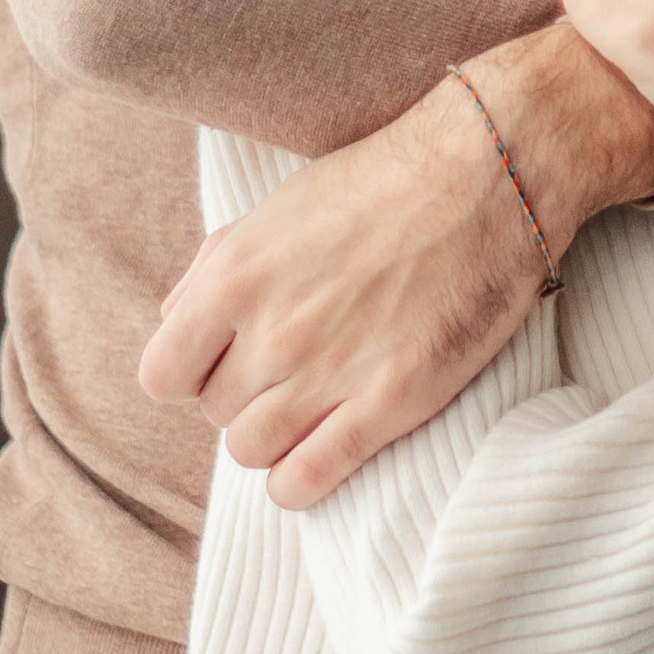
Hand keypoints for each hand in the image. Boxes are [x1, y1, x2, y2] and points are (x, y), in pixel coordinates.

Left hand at [136, 19, 653, 504]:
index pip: (162, 375)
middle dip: (244, 396)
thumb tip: (172, 323)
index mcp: (234, 276)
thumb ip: (214, 268)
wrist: (491, 170)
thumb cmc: (384, 180)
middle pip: (214, 414)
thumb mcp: (278, 207)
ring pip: (252, 452)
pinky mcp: (390, 401)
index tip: (227, 358)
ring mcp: (329, 371)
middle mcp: (271, 330)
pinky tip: (318, 457)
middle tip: (291, 368)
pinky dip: (298, 484)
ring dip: (273, 437)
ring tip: (311, 406)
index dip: (192, 372)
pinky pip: (306, 480)